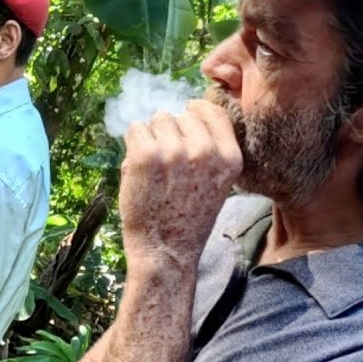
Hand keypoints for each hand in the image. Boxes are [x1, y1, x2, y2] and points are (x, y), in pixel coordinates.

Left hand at [118, 100, 241, 268]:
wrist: (166, 252)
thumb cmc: (188, 219)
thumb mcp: (217, 183)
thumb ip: (209, 150)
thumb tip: (185, 113)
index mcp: (229, 158)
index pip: (213, 112)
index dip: (196, 110)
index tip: (186, 113)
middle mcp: (205, 151)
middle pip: (181, 115)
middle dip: (170, 131)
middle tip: (166, 162)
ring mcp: (174, 151)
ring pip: (157, 119)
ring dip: (151, 137)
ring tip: (154, 168)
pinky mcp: (145, 155)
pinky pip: (135, 129)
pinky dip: (133, 144)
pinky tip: (139, 168)